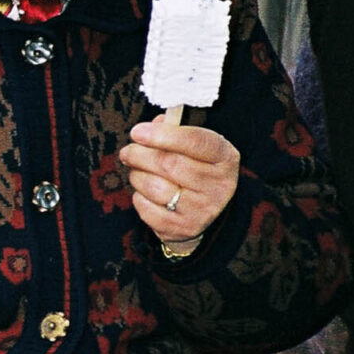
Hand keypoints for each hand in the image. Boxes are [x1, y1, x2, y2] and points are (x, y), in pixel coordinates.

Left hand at [118, 113, 240, 250]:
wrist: (204, 212)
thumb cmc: (194, 169)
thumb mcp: (194, 147)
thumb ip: (174, 131)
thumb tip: (151, 125)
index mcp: (225, 158)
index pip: (196, 141)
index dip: (163, 135)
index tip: (137, 131)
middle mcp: (219, 185)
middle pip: (169, 164)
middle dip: (139, 154)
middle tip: (127, 152)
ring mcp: (202, 210)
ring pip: (154, 186)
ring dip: (137, 176)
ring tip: (137, 172)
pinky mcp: (183, 228)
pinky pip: (146, 209)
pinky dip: (139, 197)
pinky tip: (146, 193)